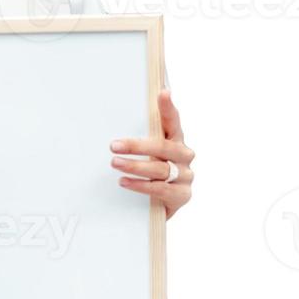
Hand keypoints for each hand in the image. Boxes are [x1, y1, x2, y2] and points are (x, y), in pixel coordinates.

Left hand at [109, 89, 193, 219]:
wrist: (159, 206)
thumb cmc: (150, 173)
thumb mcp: (147, 154)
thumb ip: (140, 139)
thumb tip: (113, 128)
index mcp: (176, 139)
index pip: (173, 121)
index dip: (168, 108)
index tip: (163, 92)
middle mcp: (184, 155)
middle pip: (162, 147)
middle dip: (136, 146)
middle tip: (114, 146)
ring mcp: (185, 176)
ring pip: (160, 169)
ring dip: (135, 166)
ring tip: (115, 163)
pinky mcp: (182, 195)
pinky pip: (160, 189)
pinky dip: (140, 185)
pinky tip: (124, 181)